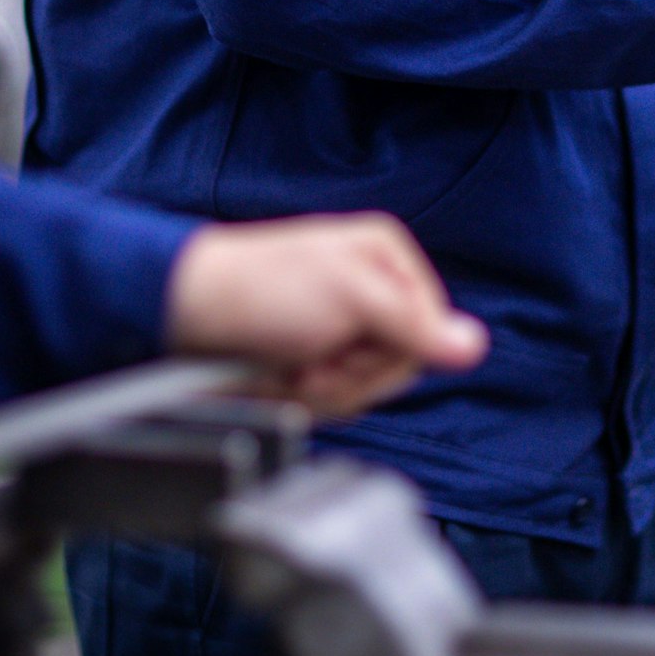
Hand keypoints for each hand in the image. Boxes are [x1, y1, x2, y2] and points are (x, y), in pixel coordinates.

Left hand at [165, 212, 487, 413]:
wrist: (181, 312)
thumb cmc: (258, 289)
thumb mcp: (349, 298)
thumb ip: (414, 325)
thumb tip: (473, 345)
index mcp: (387, 258)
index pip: (431, 333)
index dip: (389, 354)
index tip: (348, 343)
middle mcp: (369, 290)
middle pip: (397, 365)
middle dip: (349, 373)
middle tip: (309, 353)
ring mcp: (339, 326)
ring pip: (363, 388)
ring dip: (320, 387)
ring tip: (286, 361)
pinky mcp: (310, 355)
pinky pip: (330, 397)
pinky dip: (299, 395)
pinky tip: (275, 372)